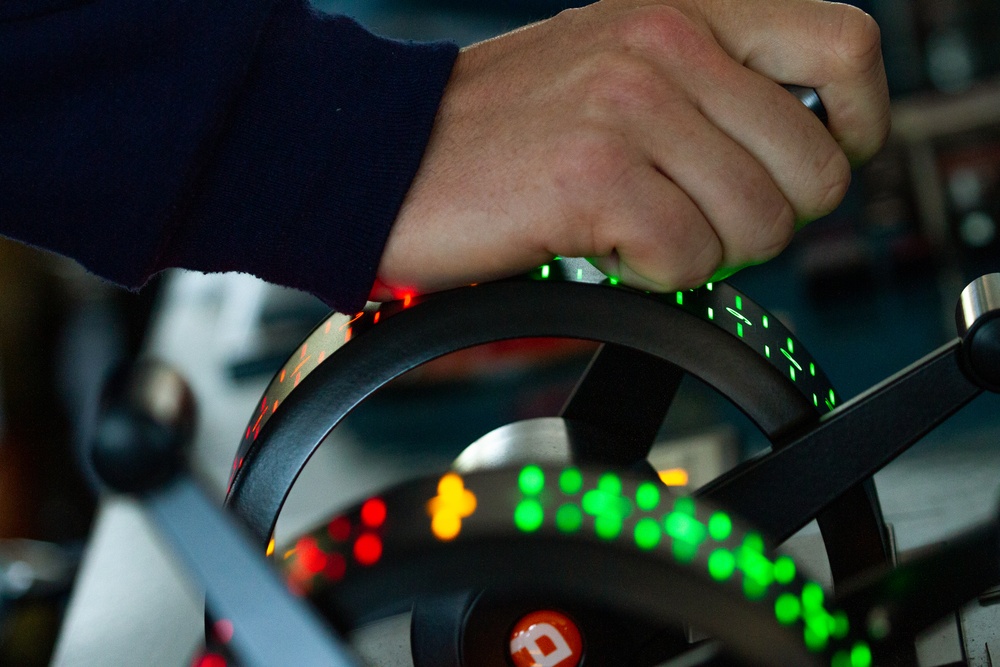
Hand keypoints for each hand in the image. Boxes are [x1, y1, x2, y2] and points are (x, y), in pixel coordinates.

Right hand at [374, 0, 888, 297]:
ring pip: (758, 226)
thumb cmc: (501, 128)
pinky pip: (689, 261)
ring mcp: (630, 106)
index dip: (857, 124)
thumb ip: (713, 87)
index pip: (844, 46)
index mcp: (684, 9)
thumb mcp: (618, 67)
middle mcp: (666, 42)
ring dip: (703, 252)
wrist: (385, 157)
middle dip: (764, 221)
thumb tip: (804, 154)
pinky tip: (602, 246)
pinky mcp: (592, 177)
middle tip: (693, 220)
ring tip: (636, 229)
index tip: (813, 167)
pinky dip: (652, 274)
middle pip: (813, 169)